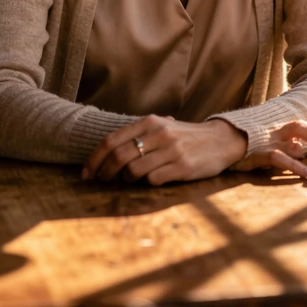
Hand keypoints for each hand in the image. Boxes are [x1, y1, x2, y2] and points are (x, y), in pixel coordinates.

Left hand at [82, 115, 247, 185]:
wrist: (220, 141)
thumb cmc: (186, 137)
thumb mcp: (163, 127)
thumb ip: (139, 134)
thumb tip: (106, 151)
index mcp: (150, 122)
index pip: (112, 140)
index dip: (94, 159)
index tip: (86, 173)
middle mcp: (159, 134)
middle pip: (118, 156)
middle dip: (104, 172)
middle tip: (102, 181)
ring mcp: (171, 151)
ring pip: (133, 171)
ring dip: (125, 180)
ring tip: (129, 180)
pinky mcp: (182, 168)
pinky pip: (152, 180)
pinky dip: (145, 183)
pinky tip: (150, 180)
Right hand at [232, 120, 306, 178]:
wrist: (212, 140)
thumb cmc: (234, 141)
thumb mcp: (258, 139)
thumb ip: (278, 143)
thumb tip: (299, 149)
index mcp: (272, 125)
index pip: (300, 126)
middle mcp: (271, 130)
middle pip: (301, 127)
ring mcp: (265, 140)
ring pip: (294, 145)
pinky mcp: (258, 152)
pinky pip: (280, 159)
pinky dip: (295, 166)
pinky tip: (306, 175)